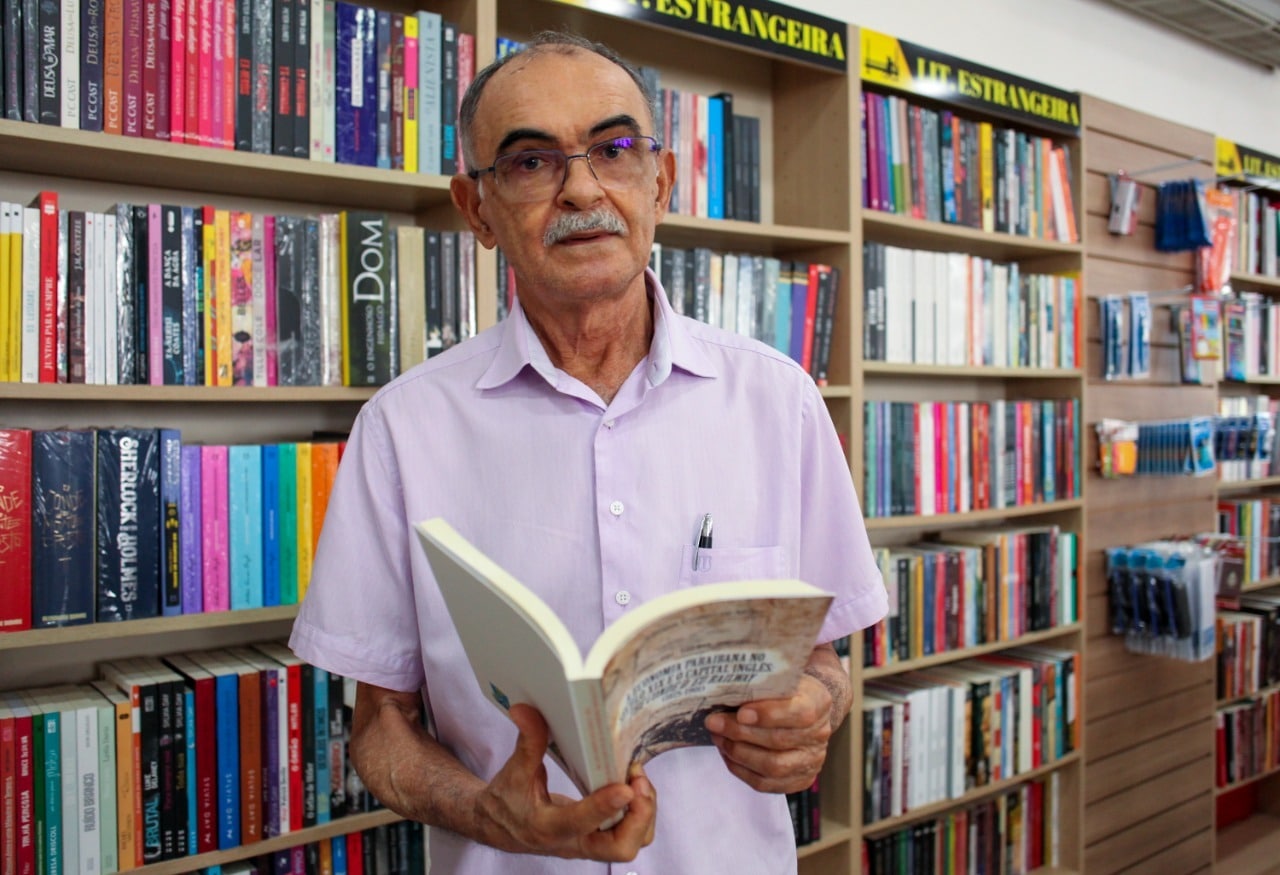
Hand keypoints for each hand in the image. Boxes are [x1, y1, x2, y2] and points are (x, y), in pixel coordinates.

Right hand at [474, 704, 656, 860]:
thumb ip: (527, 742)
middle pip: (619, 847)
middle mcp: (573, 842)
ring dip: (644, 814)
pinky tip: (633, 786)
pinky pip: (629, 835)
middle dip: (639, 816)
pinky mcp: (597, 838)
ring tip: (638, 779)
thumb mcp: (514, 771)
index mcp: (547, 826)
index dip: (604, 806)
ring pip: (630, 844)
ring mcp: (588, 844)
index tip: (625, 786)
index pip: (579, 822)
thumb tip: (525, 709)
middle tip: (637, 782)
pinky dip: (639, 814)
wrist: (499, 827)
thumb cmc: (507, 800)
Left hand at [704, 674, 833, 794]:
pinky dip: (741, 770)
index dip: (769, 714)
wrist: (806, 709)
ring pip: (773, 767)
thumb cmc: (786, 691)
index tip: (740, 712)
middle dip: (740, 733)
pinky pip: (766, 784)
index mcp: (818, 703)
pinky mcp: (799, 780)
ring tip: (718, 738)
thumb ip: (760, 685)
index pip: (799, 713)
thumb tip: (722, 690)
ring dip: (738, 753)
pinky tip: (727, 755)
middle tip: (714, 723)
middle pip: (779, 741)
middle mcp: (819, 735)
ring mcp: (812, 761)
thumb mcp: (780, 678)